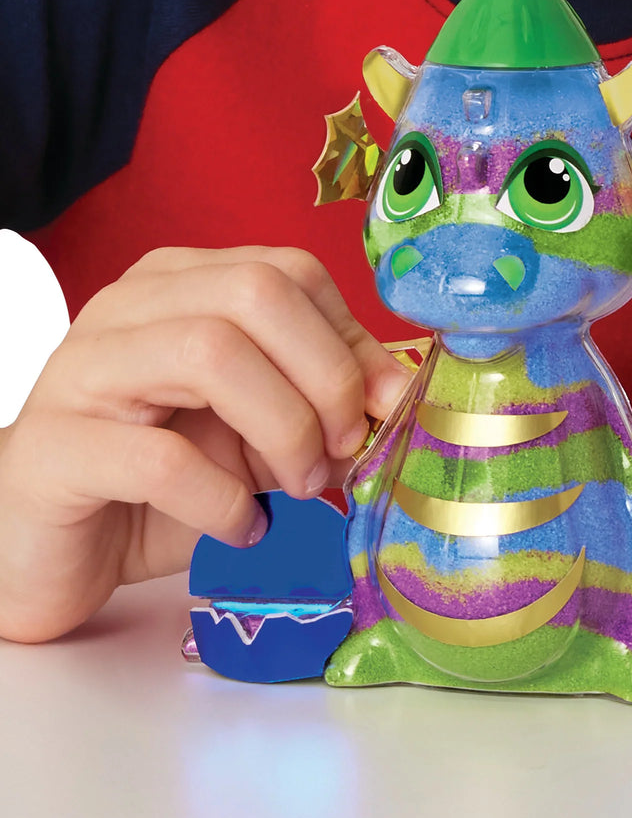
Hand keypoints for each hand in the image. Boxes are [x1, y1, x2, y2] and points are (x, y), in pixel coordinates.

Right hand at [0, 246, 410, 642]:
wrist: (57, 545)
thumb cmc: (165, 480)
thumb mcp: (261, 431)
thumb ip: (319, 403)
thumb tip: (393, 396)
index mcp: (183, 286)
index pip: (290, 272)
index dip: (351, 340)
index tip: (381, 407)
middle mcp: (129, 308)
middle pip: (256, 293)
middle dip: (324, 376)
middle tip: (341, 448)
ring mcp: (82, 368)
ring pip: (208, 353)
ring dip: (282, 430)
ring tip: (298, 487)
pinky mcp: (53, 447)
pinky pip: (160, 460)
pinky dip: (223, 499)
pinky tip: (242, 525)